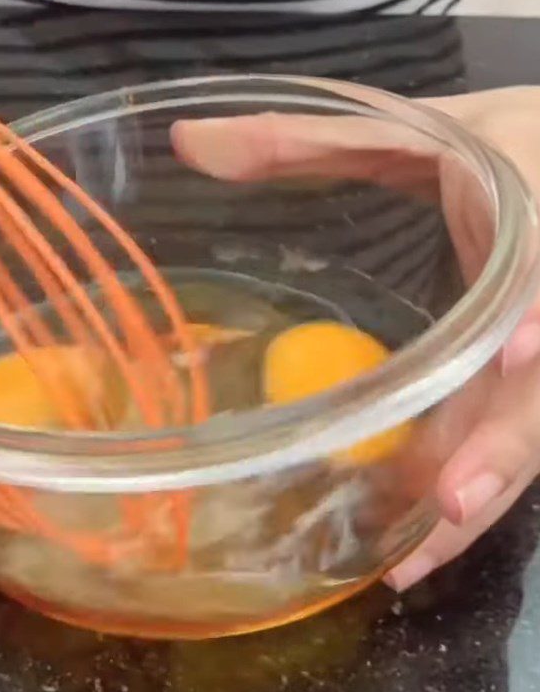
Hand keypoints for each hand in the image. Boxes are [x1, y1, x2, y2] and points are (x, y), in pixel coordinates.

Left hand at [170, 87, 539, 590]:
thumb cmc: (504, 145)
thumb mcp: (413, 133)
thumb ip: (308, 139)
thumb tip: (186, 142)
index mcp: (535, 209)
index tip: (517, 354)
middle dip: (507, 441)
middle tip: (446, 501)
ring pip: (533, 427)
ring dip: (485, 490)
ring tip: (411, 558)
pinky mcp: (533, 376)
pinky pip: (514, 436)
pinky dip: (476, 484)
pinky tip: (421, 533)